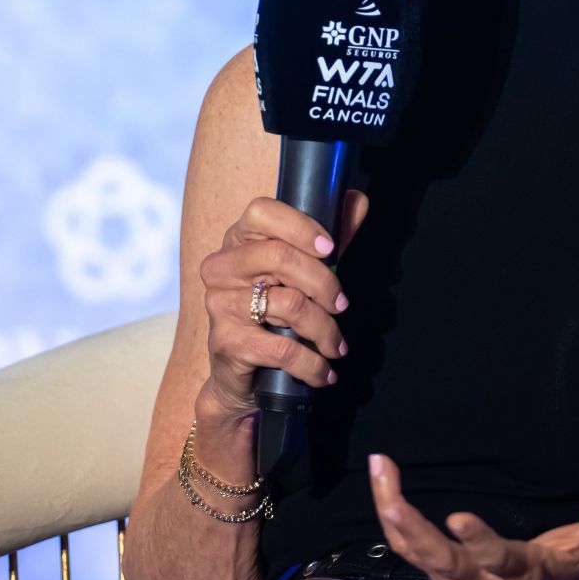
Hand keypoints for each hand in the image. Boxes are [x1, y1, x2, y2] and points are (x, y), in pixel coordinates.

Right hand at [194, 190, 367, 423]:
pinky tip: (323, 372)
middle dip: (324, 283)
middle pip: (280, 256)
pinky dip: (312, 364)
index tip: (330, 248)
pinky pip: (283, 349)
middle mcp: (221, 267)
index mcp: (238, 241)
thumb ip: (329, 238)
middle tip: (342, 305)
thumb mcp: (302, 275)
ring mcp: (220, 305)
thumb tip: (358, 201)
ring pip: (290, 304)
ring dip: (325, 329)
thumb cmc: (272, 317)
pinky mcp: (227, 342)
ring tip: (337, 345)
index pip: (261, 212)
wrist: (239, 378)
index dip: (300, 226)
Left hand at [367, 453, 578, 579]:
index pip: (497, 559)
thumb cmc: (575, 573)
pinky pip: (412, 551)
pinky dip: (394, 522)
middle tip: (392, 498)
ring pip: (416, 555)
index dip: (478, 541)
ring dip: (393, 517)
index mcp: (522, 572)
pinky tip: (383, 487)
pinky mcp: (446, 574)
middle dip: (413, 530)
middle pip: (440, 561)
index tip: (457, 517)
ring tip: (380, 470)